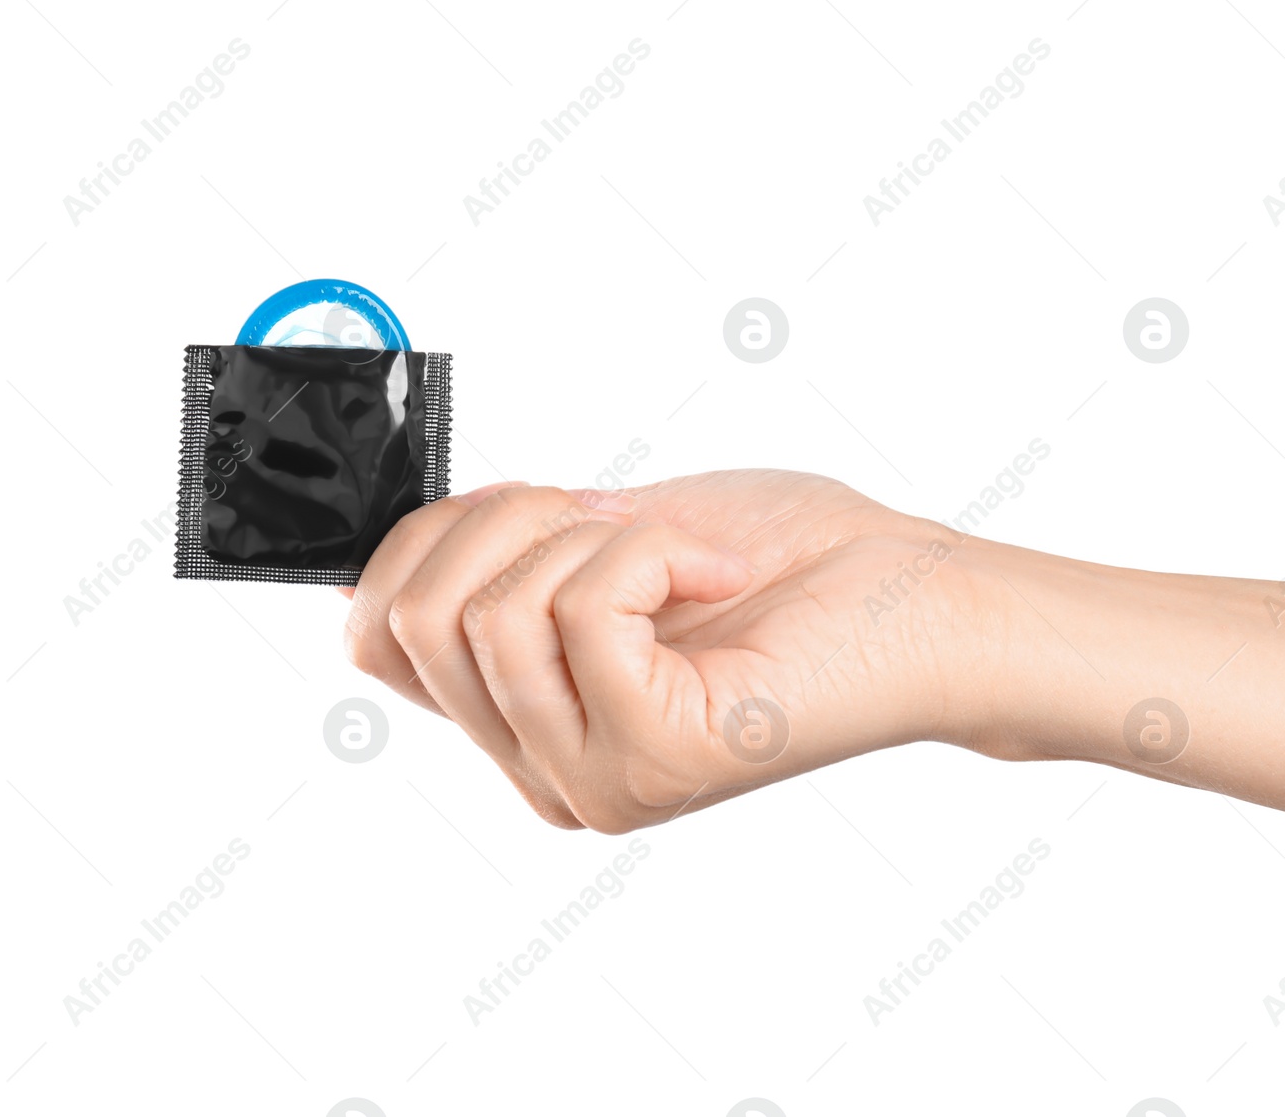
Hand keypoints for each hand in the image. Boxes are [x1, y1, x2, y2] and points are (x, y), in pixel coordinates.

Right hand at [342, 470, 991, 830]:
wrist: (913, 596)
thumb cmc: (779, 559)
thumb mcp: (594, 539)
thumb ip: (491, 565)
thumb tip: (372, 561)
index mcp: (522, 724)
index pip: (373, 641)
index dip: (423, 539)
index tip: (530, 506)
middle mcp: (545, 773)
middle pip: (414, 619)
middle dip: (511, 521)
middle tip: (617, 520)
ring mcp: (596, 779)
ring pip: (492, 612)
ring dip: (592, 537)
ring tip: (679, 556)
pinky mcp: (657, 759)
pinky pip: (583, 610)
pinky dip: (654, 549)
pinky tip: (716, 578)